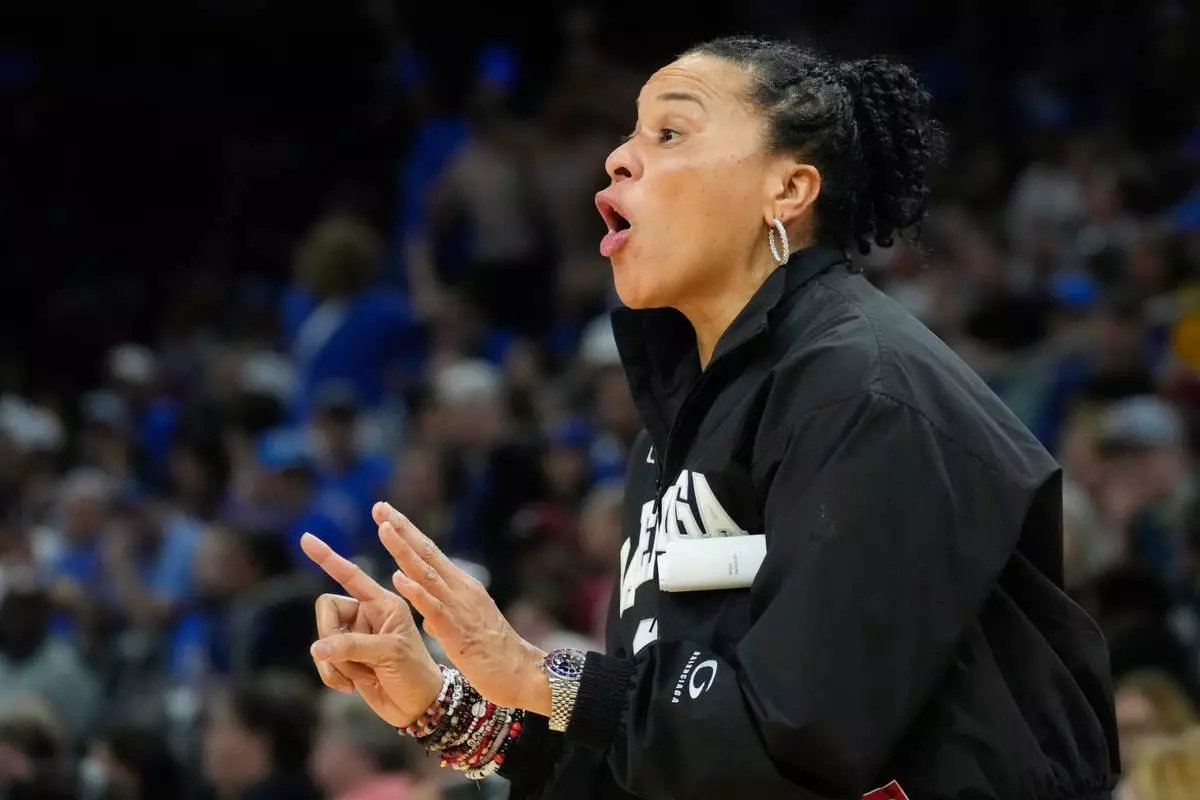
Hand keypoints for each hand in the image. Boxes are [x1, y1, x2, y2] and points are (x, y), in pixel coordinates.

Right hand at [301, 533, 443, 727]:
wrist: (418, 707)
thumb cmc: (414, 672)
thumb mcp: (389, 653)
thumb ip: (352, 646)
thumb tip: (317, 647)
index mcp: (383, 603)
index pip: (351, 575)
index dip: (328, 558)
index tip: (306, 538)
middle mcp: (367, 615)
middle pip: (327, 611)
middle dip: (331, 637)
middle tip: (350, 659)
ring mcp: (355, 637)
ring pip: (322, 639)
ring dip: (335, 663)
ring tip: (359, 678)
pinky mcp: (346, 659)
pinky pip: (323, 660)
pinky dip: (333, 675)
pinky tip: (352, 687)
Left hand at [372, 502, 551, 715]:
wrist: (521, 673)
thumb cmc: (493, 653)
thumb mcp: (464, 627)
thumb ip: (444, 615)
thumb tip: (427, 614)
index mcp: (462, 586)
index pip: (430, 552)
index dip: (408, 532)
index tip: (386, 513)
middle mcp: (461, 589)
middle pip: (427, 553)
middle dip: (402, 529)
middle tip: (379, 507)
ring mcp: (459, 607)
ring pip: (427, 573)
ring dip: (404, 551)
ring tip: (384, 530)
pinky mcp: (457, 630)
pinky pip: (434, 608)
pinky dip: (416, 591)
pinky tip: (399, 578)